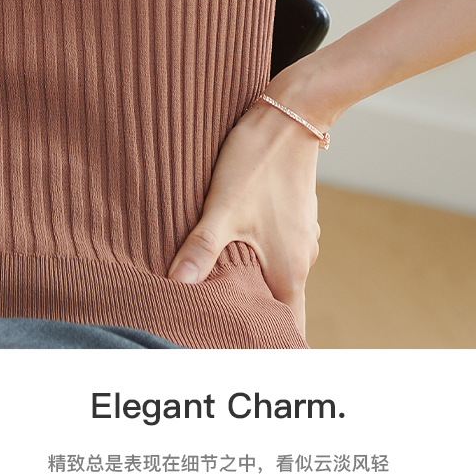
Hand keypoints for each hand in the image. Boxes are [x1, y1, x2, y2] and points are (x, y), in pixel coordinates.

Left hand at [167, 89, 322, 337]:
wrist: (290, 114)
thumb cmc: (258, 161)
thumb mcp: (222, 208)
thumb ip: (200, 250)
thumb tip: (175, 287)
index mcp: (288, 271)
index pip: (285, 332)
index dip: (265, 351)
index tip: (240, 360)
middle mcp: (301, 262)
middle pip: (278, 310)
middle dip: (251, 323)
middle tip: (215, 333)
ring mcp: (300, 240)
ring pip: (275, 281)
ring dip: (251, 291)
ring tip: (216, 298)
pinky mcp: (293, 220)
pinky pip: (275, 256)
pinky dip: (256, 264)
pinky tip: (230, 255)